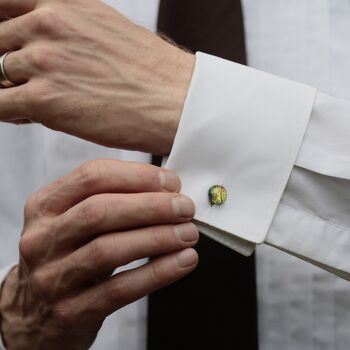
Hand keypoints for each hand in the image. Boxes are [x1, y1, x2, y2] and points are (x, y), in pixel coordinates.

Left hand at [0, 0, 194, 154]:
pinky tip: (27, 117)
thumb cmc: (152, 74)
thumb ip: (69, 29)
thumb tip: (44, 44)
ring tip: (36, 103)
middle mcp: (48, 24)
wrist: (177, 102)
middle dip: (8, 65)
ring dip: (10, 90)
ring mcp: (43, 60)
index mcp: (64, 3)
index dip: (4, 31)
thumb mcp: (106, 29)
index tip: (9, 48)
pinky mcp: (44, 99)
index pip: (6, 7)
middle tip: (28, 83)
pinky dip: (6, 112)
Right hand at [0, 160, 197, 349]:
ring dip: (158, 238)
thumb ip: (112, 200)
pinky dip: (156, 273)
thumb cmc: (69, 254)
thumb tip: (167, 189)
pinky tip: (183, 261)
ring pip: (108, 249)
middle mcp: (42, 238)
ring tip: (189, 233)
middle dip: (151, 206)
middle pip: (100, 211)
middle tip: (185, 208)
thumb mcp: (75, 221)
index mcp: (45, 206)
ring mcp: (51, 277)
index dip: (137, 176)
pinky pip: (119, 289)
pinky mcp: (69, 311)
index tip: (172, 182)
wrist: (37, 311)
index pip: (92, 176)